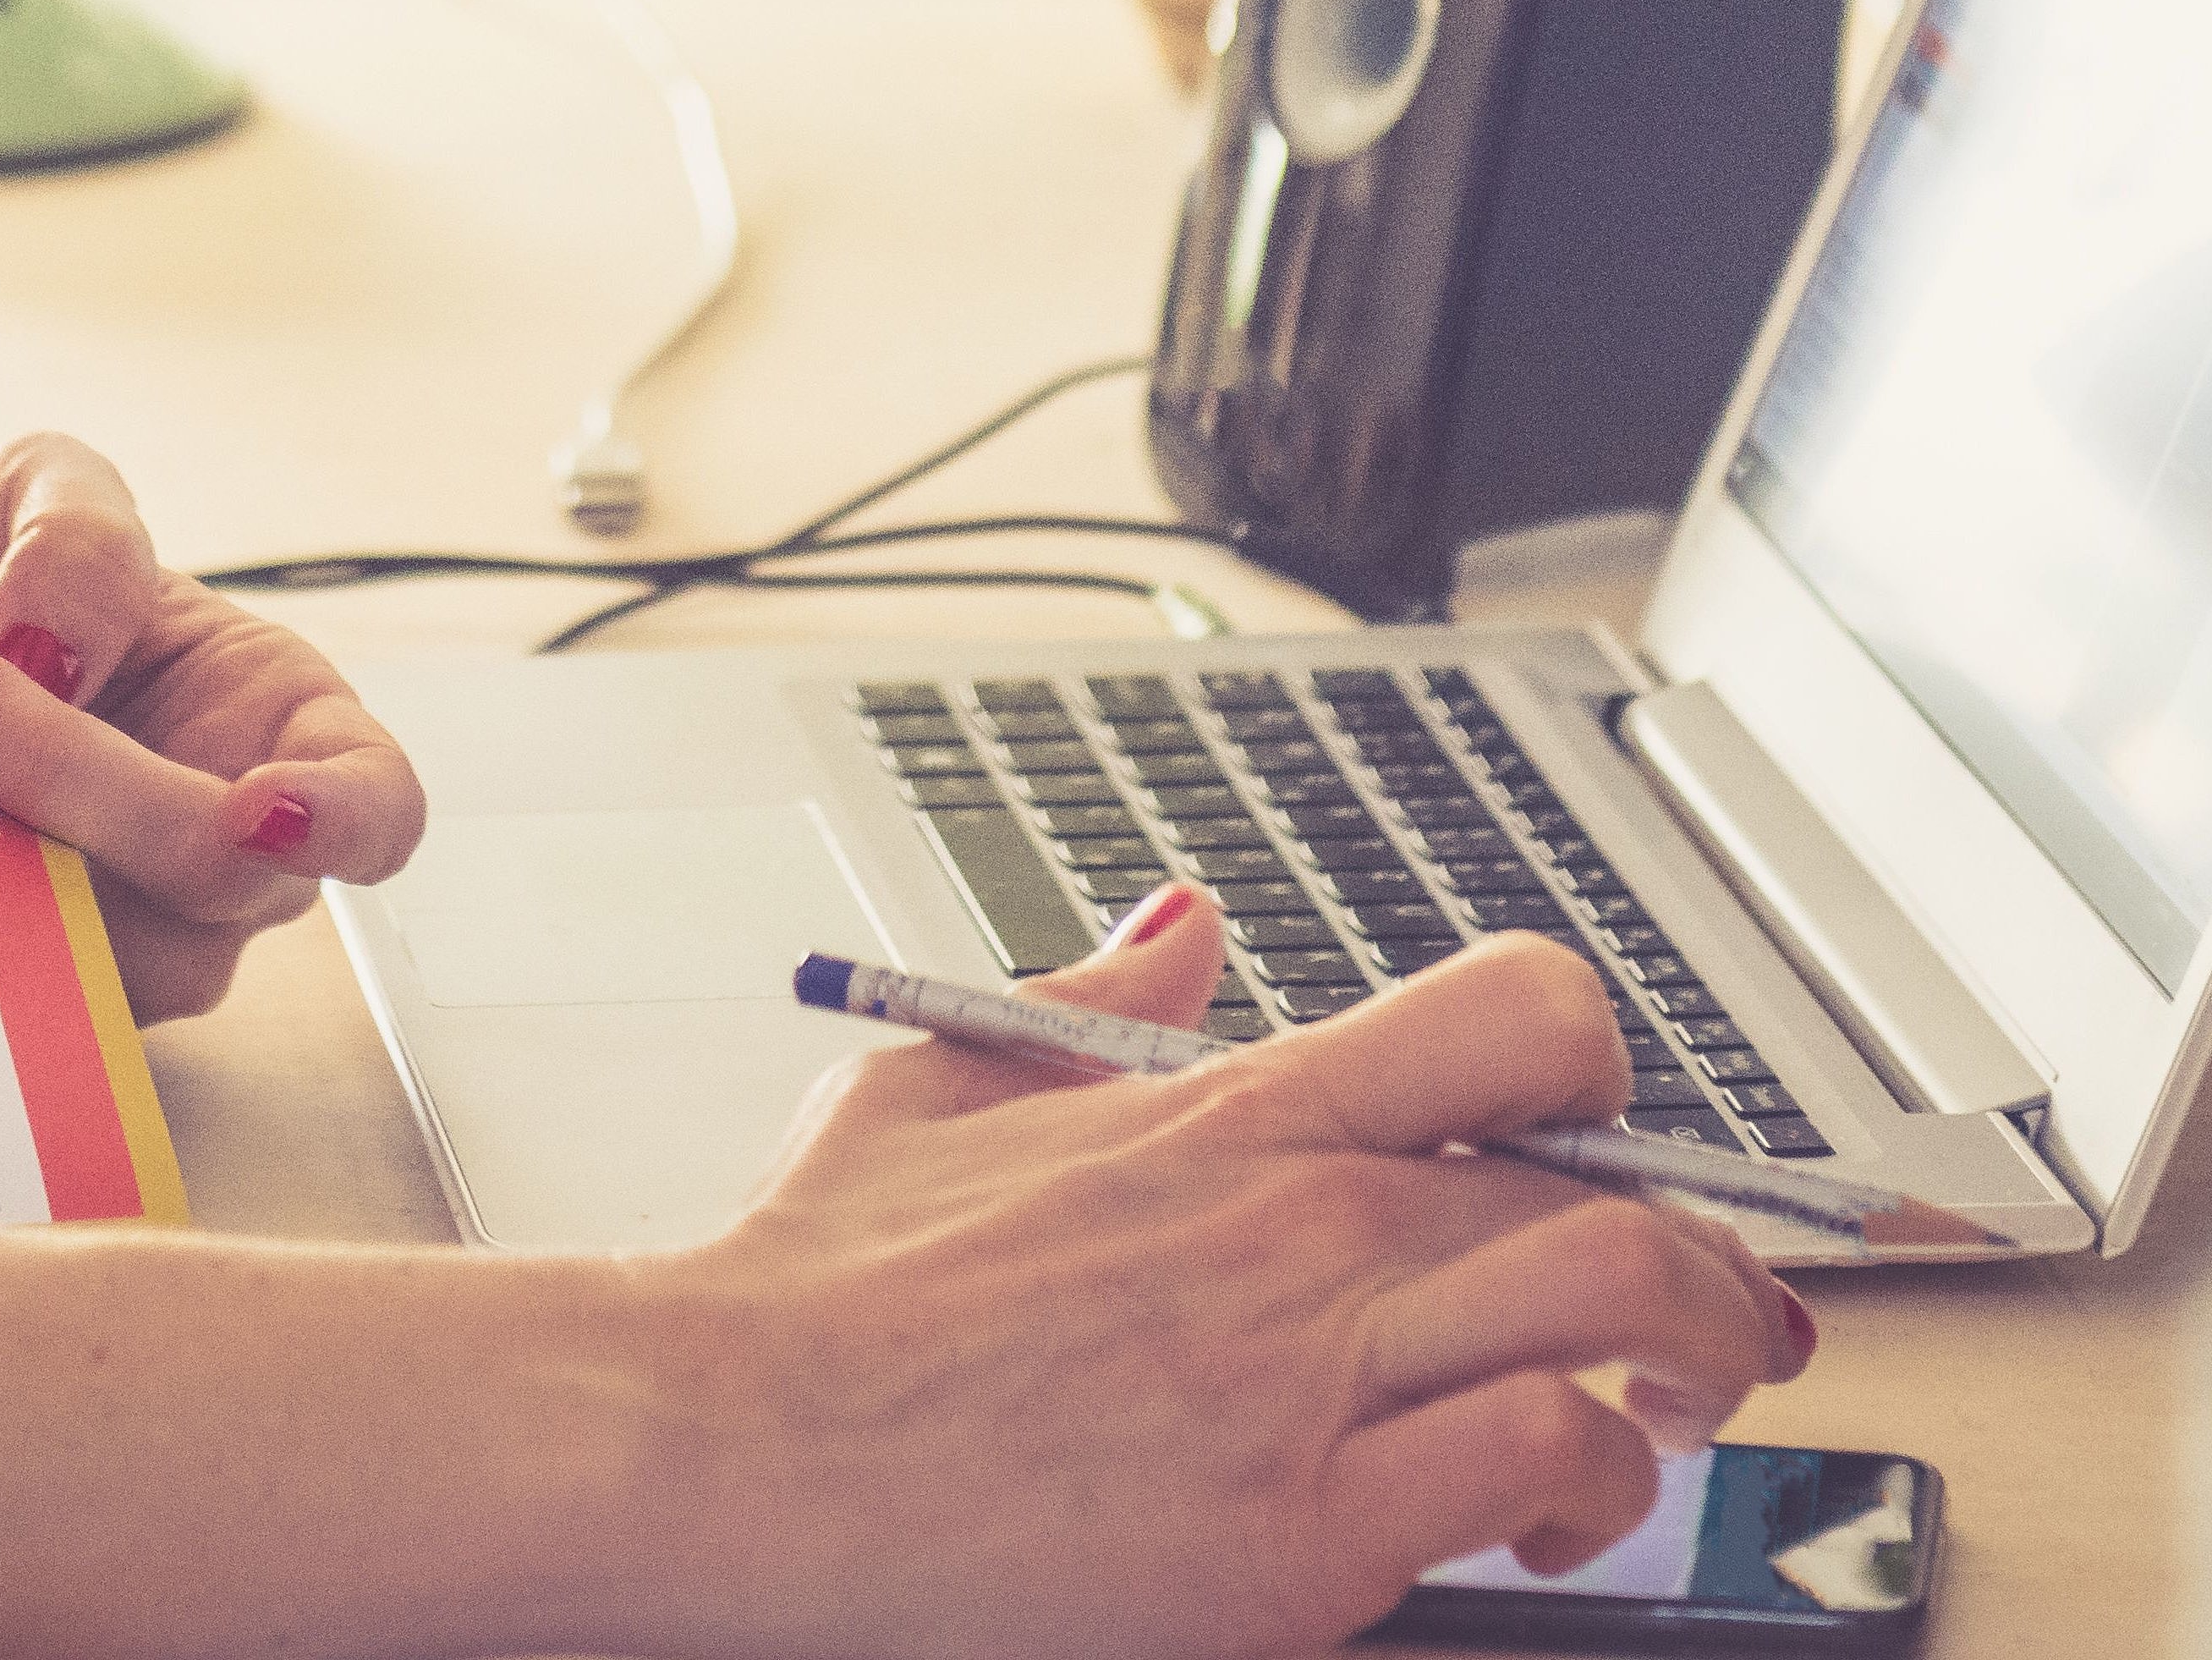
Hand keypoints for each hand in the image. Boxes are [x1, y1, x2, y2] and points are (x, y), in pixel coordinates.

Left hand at [0, 431, 422, 1016]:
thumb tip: (62, 650)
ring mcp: (140, 924)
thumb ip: (78, 537)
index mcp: (275, 715)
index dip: (345, 822)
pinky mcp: (41, 982)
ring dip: (16, 862)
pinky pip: (25, 994)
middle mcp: (230, 838)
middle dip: (91, 788)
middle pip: (222, 874)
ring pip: (125, 952)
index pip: (378, 805)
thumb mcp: (37, 485)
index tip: (261, 808)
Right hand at [648, 886, 1818, 1659]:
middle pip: (1606, 1187)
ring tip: (1680, 1401)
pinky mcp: (1302, 1536)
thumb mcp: (942, 1074)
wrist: (742, 1437)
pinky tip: (1548, 1514)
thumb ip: (1091, 1000)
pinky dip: (1589, 1485)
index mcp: (1220, 1112)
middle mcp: (1294, 1226)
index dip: (1605, 1064)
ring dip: (1689, 1358)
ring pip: (1610, 1307)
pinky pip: (1536, 1468)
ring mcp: (1306, 1380)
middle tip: (1721, 1309)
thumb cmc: (823, 1280)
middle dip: (1708, 1255)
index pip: (1512, 1017)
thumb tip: (1184, 928)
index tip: (1611, 1131)